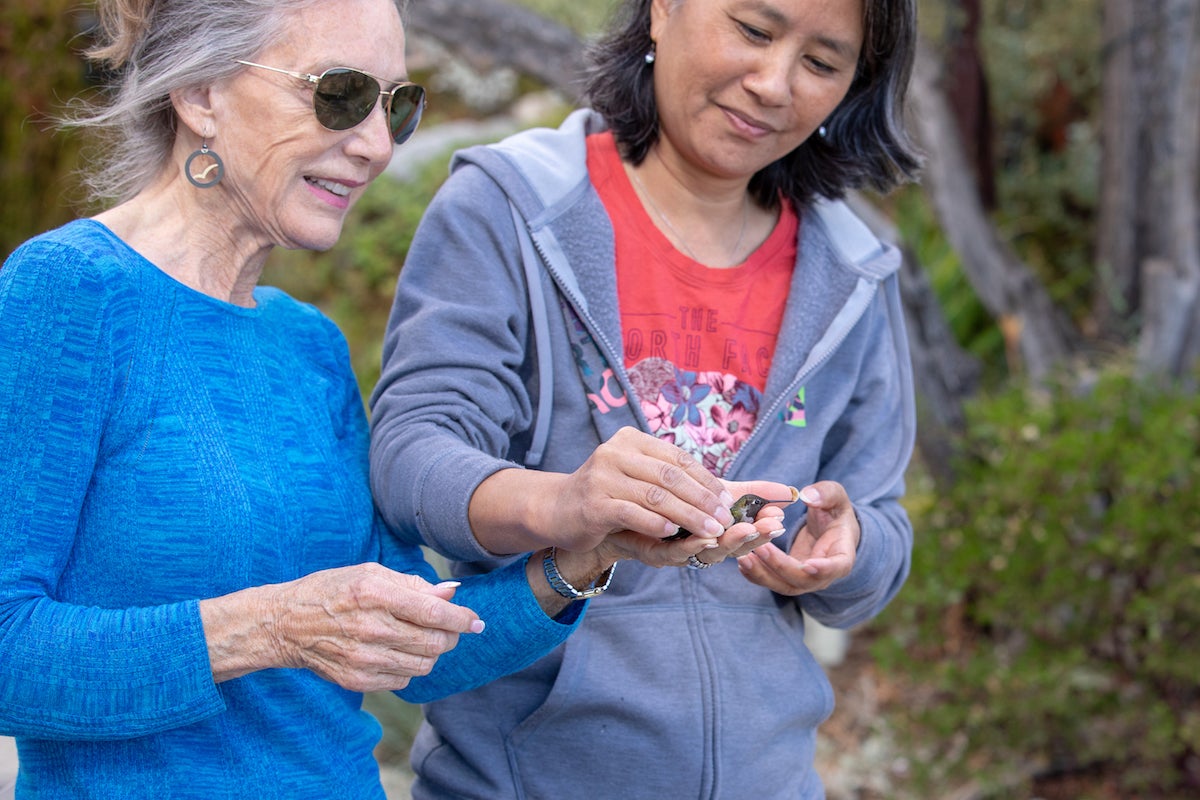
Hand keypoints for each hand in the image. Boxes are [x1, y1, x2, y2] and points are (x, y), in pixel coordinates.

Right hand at [200, 563, 483, 692]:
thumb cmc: (333, 590)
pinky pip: (404, 679)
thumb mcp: (371, 573)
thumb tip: (452, 594)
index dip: (462, 619)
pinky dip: (410, 667)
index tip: (477, 622)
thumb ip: (414, 584)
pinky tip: (398, 651)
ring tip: (421, 638)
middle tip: (449, 629)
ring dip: (432, 652)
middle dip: (450, 636)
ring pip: (423, 664)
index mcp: (375, 593)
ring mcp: (363, 658)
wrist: (286, 624)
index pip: (434, 613)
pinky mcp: (357, 680)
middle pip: (434, 642)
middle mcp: (370, 627)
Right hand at [543, 427, 738, 549]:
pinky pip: (632, 513)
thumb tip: (717, 490)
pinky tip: (673, 534)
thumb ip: (666, 477)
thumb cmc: (606, 494)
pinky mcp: (593, 503)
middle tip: (724, 519)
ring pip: (656, 497)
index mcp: (631, 440)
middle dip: (702, 500)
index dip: (706, 480)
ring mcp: (602, 477)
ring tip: (710, 531)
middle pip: (670, 477)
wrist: (557, 509)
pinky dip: (656, 524)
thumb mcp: (635, 476)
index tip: (727, 500)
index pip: (677, 458)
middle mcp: (615, 452)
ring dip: (688, 516)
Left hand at [601, 479, 796, 568]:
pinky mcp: (654, 552)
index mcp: (718, 530)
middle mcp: (702, 545)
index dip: (766, 526)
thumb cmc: (670, 500)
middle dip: (754, 537)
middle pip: (734, 547)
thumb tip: (789, 491)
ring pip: (709, 553)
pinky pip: (675, 553)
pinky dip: (691, 546)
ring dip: (728, 542)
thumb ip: (748, 492)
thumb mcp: (710, 491)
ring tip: (743, 529)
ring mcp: (679, 551)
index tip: (782, 514)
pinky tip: (703, 536)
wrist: (619, 507)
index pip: (749, 532)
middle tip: (771, 525)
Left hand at [735, 481, 859, 593]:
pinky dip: (756, 575)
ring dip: (763, 574)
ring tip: (744, 557)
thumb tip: (807, 495)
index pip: (837, 567)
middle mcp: (823, 574)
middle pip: (803, 580)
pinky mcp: (787, 577)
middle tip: (761, 548)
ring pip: (783, 585)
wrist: (829, 529)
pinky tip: (741, 562)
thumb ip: (826, 494)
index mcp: (842, 555)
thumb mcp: (836, 497)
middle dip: (780, 566)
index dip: (824, 569)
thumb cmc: (834, 512)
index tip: (809, 565)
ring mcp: (804, 579)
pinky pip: (771, 580)